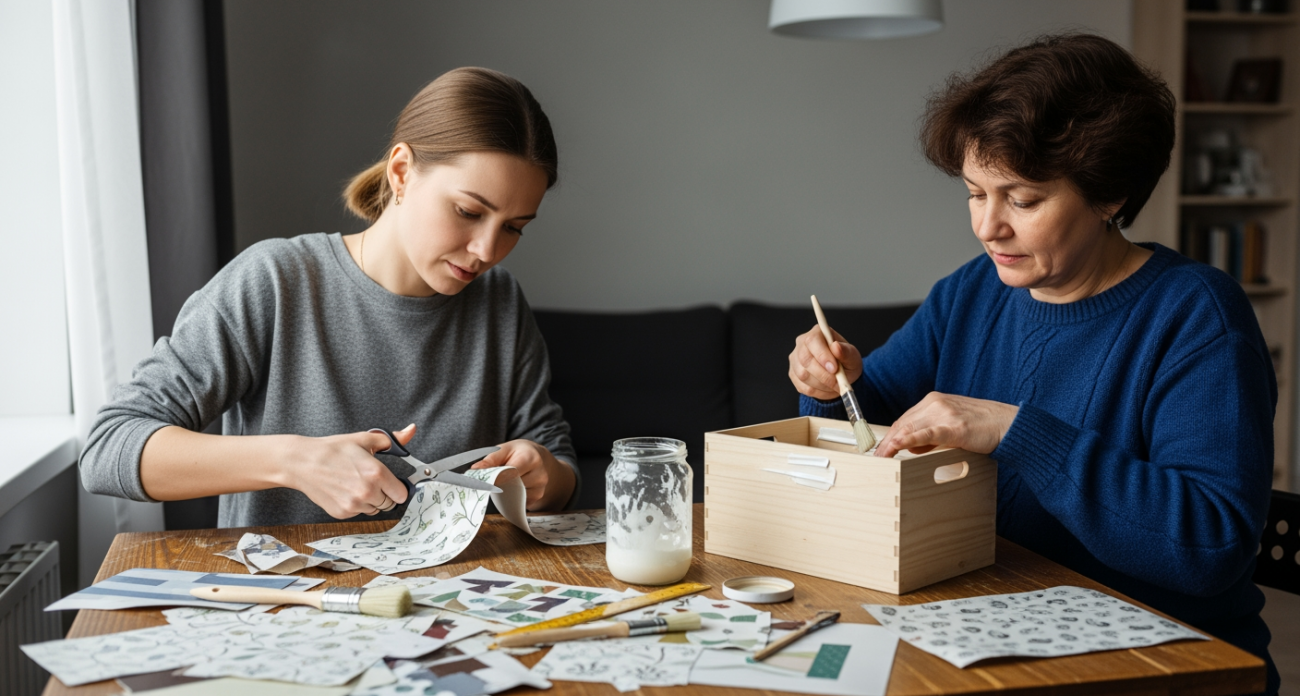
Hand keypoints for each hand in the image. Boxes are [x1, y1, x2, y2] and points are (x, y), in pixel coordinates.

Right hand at [282, 424, 413, 518]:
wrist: (303, 462)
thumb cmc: (333, 449)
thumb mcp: (364, 439)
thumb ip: (392, 440)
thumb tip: (411, 430)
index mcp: (376, 473)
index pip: (402, 494)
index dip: (397, 488)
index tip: (391, 483)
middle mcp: (367, 492)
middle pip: (390, 504)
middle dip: (384, 494)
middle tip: (369, 480)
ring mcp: (354, 504)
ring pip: (374, 509)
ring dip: (370, 500)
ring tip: (354, 483)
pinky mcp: (342, 513)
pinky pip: (358, 513)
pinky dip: (355, 505)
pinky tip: (345, 490)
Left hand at [471, 439, 573, 510]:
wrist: (539, 458)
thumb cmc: (519, 452)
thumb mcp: (505, 449)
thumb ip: (490, 459)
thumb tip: (475, 470)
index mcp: (531, 458)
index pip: (511, 473)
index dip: (496, 479)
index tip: (483, 482)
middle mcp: (540, 475)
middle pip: (512, 486)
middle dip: (500, 484)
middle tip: (492, 481)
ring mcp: (540, 489)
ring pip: (514, 495)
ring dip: (506, 491)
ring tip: (505, 481)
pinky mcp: (537, 498)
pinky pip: (519, 501)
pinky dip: (512, 496)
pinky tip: (513, 487)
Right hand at [789, 324, 863, 400]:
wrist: (841, 374)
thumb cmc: (846, 361)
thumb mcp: (852, 356)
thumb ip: (846, 352)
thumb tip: (836, 347)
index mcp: (816, 333)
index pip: (812, 340)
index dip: (822, 355)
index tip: (834, 368)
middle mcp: (802, 344)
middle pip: (805, 359)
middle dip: (823, 374)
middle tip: (838, 382)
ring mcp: (795, 360)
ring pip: (803, 375)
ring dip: (822, 385)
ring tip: (835, 385)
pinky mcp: (793, 375)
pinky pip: (803, 387)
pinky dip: (818, 392)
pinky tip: (828, 389)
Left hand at [874, 392, 1018, 458]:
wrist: (1009, 423)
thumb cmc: (982, 426)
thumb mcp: (951, 425)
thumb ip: (930, 433)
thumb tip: (908, 445)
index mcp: (933, 400)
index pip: (904, 420)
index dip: (890, 436)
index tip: (880, 450)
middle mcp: (936, 403)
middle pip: (903, 423)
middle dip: (887, 442)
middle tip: (876, 458)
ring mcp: (945, 413)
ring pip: (911, 428)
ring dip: (893, 444)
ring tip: (882, 457)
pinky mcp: (955, 426)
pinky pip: (927, 433)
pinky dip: (910, 439)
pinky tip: (898, 445)